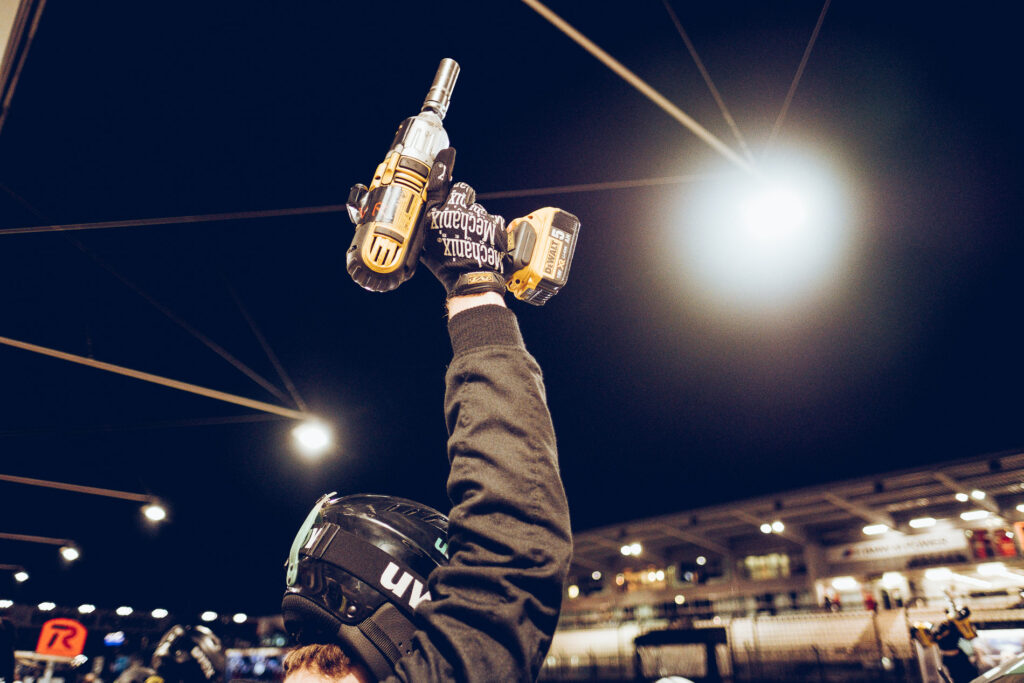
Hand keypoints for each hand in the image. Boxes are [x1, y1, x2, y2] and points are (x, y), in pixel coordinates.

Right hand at [420, 150, 508, 298]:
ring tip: (471, 238)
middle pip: (464, 192)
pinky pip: (494, 221)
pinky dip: (490, 229)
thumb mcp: (425, 242)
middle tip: (460, 220)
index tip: (446, 154)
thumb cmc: (445, 265)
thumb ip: (429, 217)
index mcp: (441, 212)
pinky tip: (483, 242)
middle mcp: (461, 211)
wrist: (470, 279)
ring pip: (479, 209)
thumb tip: (432, 197)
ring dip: (476, 219)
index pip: (442, 185)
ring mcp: (480, 218)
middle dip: (463, 201)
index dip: (444, 172)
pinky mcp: (496, 226)